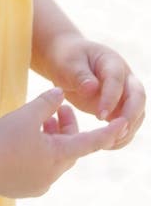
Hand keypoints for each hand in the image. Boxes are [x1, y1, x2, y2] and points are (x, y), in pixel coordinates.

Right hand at [0, 87, 126, 197]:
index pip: (89, 143)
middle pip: (69, 150)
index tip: (122, 126)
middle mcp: (51, 175)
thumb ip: (47, 103)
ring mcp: (37, 185)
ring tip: (38, 121)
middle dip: (66, 128)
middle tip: (57, 108)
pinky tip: (24, 138)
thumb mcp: (28, 114)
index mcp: (57, 157)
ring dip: (51, 140)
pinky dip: (39, 152)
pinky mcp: (23, 188)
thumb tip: (60, 93)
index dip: (106, 134)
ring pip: (54, 160)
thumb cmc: (3, 134)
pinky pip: (39, 169)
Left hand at [40, 33, 145, 147]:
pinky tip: (108, 145)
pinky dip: (122, 136)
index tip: (99, 116)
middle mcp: (124, 77)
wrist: (65, 63)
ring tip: (109, 143)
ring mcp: (125, 93)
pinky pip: (127, 124)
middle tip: (116, 132)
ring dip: (128, 129)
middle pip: (138, 96)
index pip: (117, 81)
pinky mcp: (120, 108)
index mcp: (111, 62)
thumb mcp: (67, 64)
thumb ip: (79, 75)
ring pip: (138, 113)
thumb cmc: (66, 60)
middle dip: (131, 115)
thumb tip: (93, 88)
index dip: (111, 99)